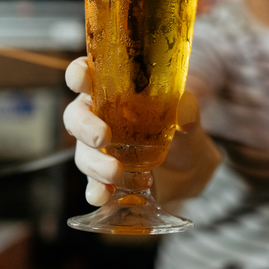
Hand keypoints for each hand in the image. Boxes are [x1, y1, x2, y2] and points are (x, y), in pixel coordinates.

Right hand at [63, 57, 220, 205]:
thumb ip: (189, 111)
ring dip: (96, 163)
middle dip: (84, 126)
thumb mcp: (191, 119)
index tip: (83, 79)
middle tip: (102, 138)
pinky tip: (103, 195)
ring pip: (83, 153)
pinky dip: (96, 191)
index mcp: (114, 91)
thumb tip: (184, 111)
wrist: (191, 171)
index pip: (86, 74)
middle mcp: (100, 118)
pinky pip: (93, 184)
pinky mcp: (106, 178)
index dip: (78, 73)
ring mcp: (100, 150)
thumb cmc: (184, 132)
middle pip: (76, 116)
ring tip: (116, 172)